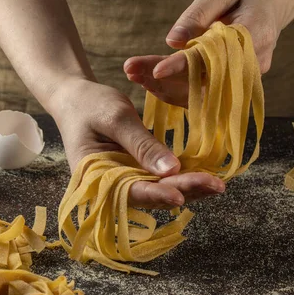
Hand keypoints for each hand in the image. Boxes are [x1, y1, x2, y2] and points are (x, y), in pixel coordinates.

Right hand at [48, 77, 224, 208]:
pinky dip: (182, 178)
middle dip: (183, 191)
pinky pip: (159, 180)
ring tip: (217, 184)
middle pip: (149, 195)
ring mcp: (123, 180)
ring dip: (187, 188)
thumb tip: (171, 170)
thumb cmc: (89, 104)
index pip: (129, 192)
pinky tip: (205, 176)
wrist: (75, 99)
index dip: (156, 196)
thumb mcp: (116, 118)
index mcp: (94, 177)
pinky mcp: (135, 172)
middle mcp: (109, 186)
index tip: (180, 195)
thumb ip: (142, 144)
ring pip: (158, 191)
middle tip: (216, 185)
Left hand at [124, 0, 293, 106]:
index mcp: (253, 34)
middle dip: (164, 80)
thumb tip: (172, 41)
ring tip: (133, 73)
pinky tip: (149, 80)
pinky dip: (175, 90)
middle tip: (131, 70)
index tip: (157, 70)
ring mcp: (244, 79)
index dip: (183, 65)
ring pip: (201, 94)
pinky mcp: (235, 86)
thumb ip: (198, 14)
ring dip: (164, 88)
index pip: (213, 57)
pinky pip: (203, 94)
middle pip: (203, 82)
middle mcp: (251, 64)